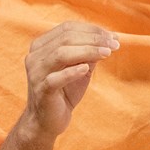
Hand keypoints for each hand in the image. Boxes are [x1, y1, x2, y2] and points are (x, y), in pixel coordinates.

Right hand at [21, 21, 119, 138]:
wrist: (48, 121)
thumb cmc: (64, 91)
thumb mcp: (80, 68)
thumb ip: (90, 53)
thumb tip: (110, 39)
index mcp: (42, 45)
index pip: (67, 28)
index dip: (92, 30)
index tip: (112, 36)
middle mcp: (35, 56)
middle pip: (66, 38)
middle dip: (93, 39)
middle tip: (114, 44)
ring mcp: (36, 73)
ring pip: (61, 54)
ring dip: (87, 51)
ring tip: (107, 53)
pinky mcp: (41, 90)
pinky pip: (56, 78)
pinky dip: (72, 72)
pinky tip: (86, 69)